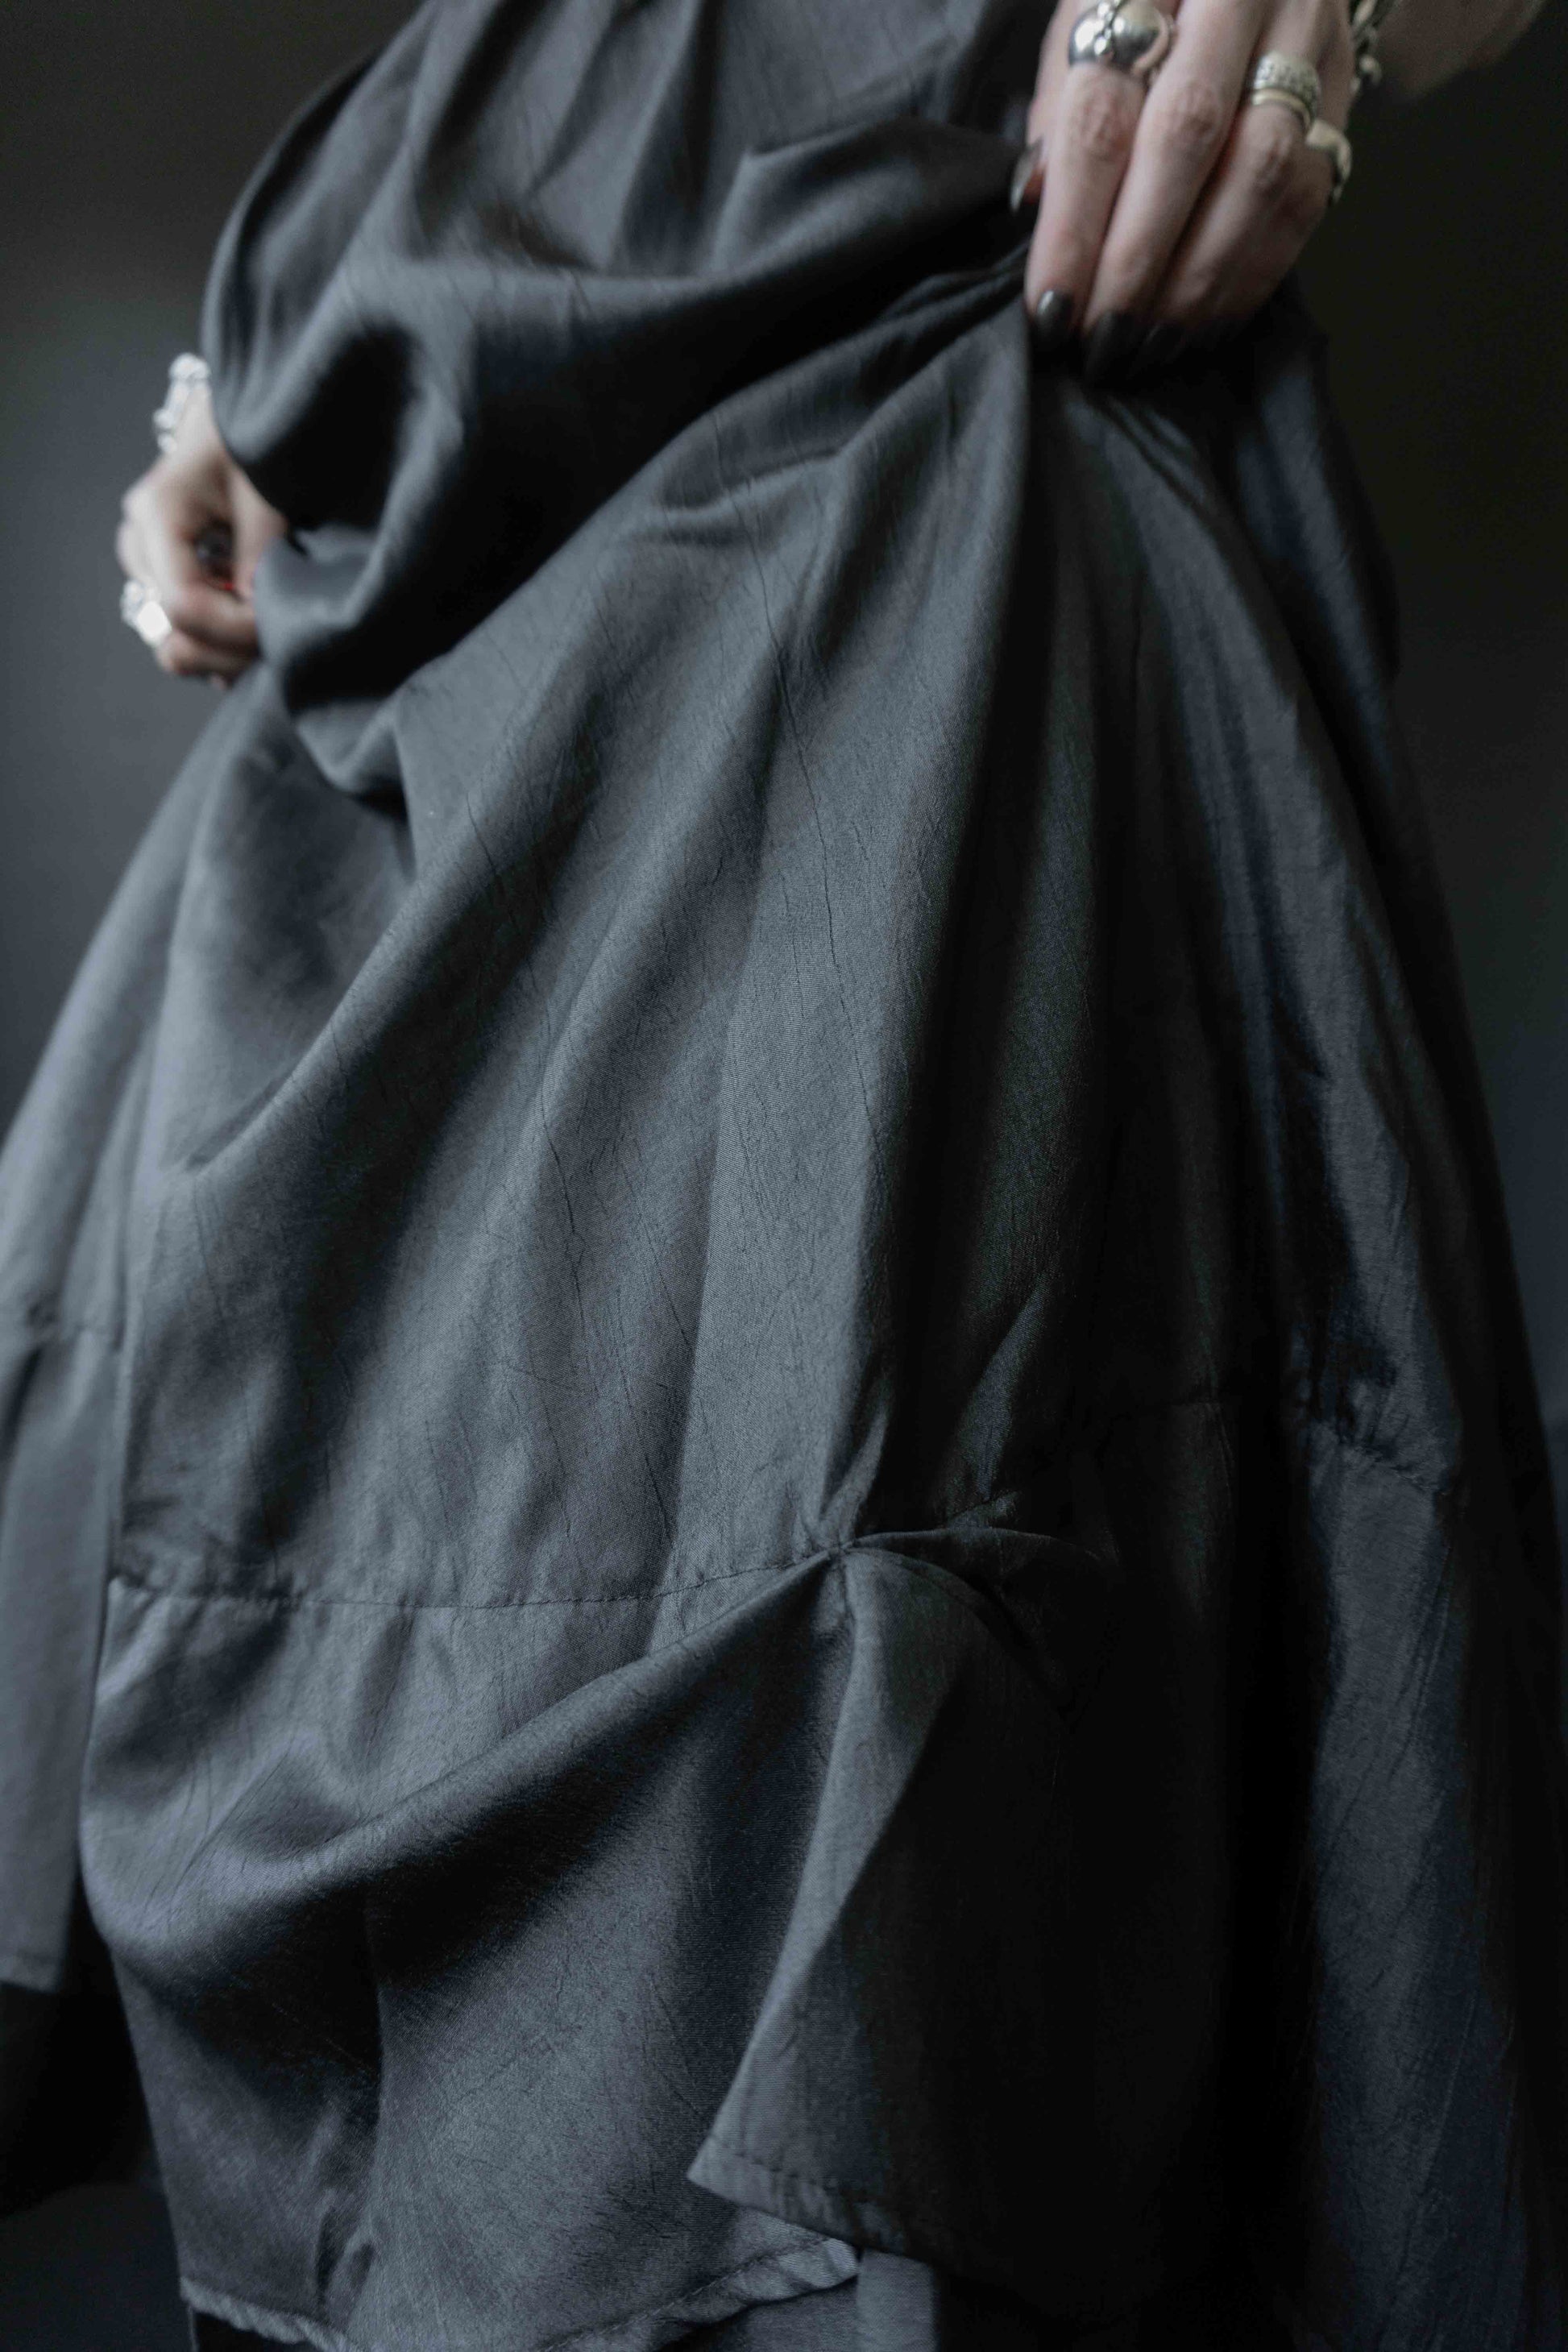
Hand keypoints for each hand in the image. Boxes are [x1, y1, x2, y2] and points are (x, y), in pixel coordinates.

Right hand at [116, 379, 285, 683]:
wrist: (236, 426)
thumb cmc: (251, 448)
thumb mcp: (265, 499)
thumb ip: (258, 561)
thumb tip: (256, 623)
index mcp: (157, 515)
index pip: (183, 607)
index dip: (234, 630)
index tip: (276, 624)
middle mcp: (139, 544)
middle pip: (172, 636)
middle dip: (229, 651)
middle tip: (276, 640)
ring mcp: (144, 564)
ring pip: (176, 643)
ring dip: (226, 651)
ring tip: (267, 629)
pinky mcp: (160, 578)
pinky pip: (184, 632)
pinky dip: (220, 641)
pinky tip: (252, 624)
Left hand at [1015, 0, 1352, 375]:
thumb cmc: (1143, 2)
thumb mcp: (1082, 28)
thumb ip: (1060, 111)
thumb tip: (1036, 205)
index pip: (1103, 113)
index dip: (1073, 224)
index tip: (1049, 306)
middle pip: (1186, 141)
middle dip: (1136, 261)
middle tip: (1101, 340)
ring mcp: (1304, 38)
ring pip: (1258, 174)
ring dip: (1199, 280)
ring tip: (1150, 347)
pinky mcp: (1341, 89)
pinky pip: (1306, 196)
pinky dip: (1253, 273)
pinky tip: (1207, 324)